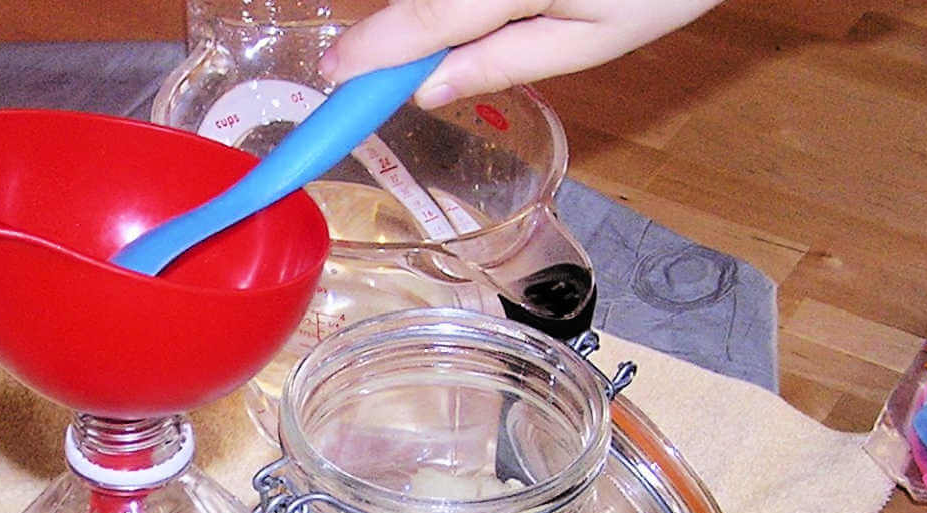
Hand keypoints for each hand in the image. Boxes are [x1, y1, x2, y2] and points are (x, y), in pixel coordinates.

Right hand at [319, 0, 723, 108]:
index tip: (333, 76)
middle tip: (366, 69)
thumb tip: (428, 89)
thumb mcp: (593, 40)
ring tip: (421, 44)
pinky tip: (459, 17)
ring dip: (428, 10)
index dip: (372, 51)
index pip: (426, 18)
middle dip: (394, 29)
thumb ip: (504, 61)